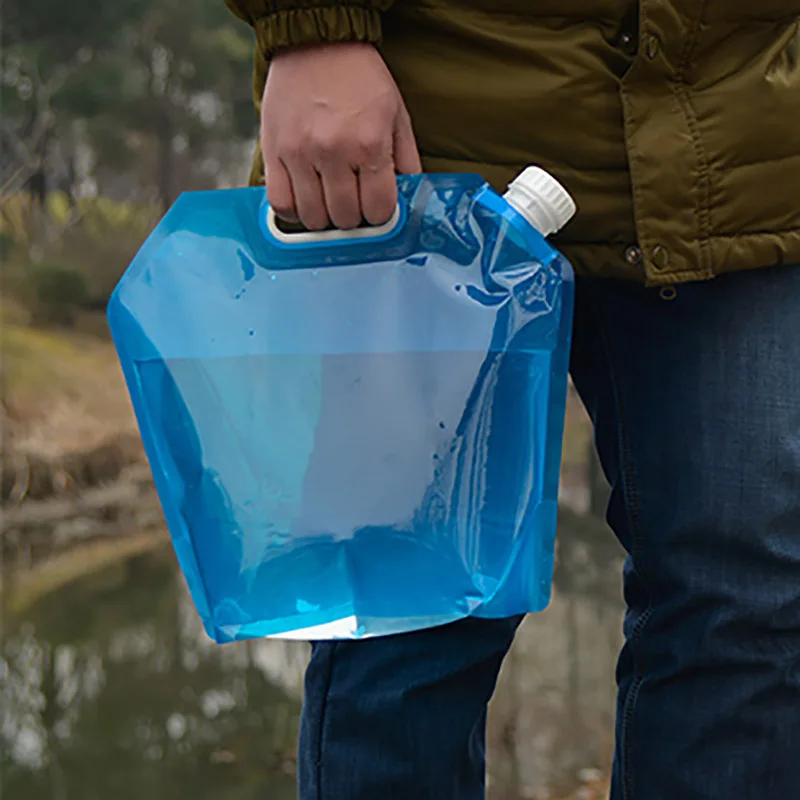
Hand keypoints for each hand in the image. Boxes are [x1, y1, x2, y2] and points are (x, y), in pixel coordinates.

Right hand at [261, 42, 421, 230]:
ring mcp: (300, 153)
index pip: (379, 210)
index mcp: (369, 144)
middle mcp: (333, 151)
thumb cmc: (360, 78)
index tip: (376, 207)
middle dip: (354, 217)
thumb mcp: (397, 115)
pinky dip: (293, 212)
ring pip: (313, 217)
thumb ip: (407, 160)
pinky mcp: (274, 151)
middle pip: (346, 218)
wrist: (317, 41)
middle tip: (353, 202)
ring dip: (325, 218)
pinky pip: (280, 204)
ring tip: (329, 201)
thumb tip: (409, 198)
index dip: (381, 214)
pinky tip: (303, 201)